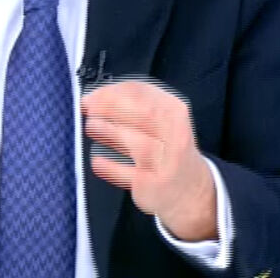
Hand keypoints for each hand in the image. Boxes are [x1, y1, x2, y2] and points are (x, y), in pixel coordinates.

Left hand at [81, 78, 216, 240]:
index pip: (143, 92)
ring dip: (109, 131)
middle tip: (88, 108)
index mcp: (175, 112)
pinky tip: (97, 161)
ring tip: (91, 127)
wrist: (191, 189)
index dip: (112, 91)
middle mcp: (174, 135)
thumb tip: (97, 97)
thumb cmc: (169, 150)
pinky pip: (128, 174)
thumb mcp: (164, 120)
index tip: (93, 95)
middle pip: (142, 114)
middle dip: (109, 107)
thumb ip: (136, 106)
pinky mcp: (153, 184)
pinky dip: (110, 167)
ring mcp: (166, 162)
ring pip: (138, 143)